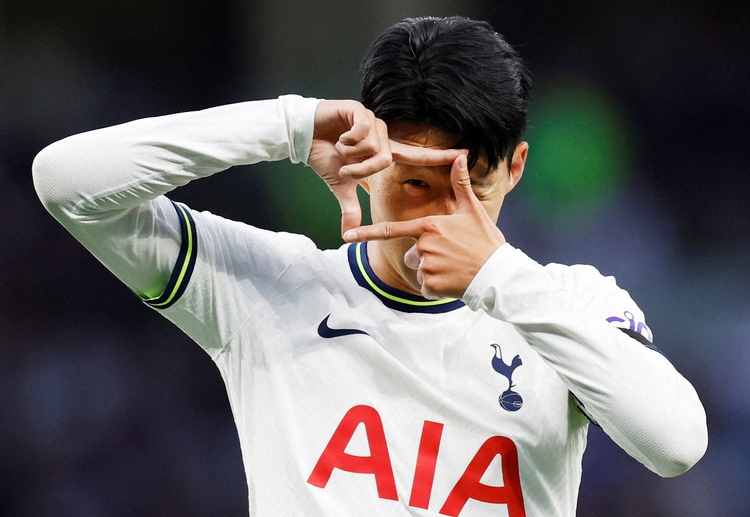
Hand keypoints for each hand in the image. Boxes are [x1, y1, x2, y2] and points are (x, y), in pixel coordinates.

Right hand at [308, 100, 465, 234]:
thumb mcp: (341, 186)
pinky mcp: (359, 110)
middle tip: (347, 169)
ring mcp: (372, 121)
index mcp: (383, 150)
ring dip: (353, 154)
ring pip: (374, 146)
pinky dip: (348, 140)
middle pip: (386, 159)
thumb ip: (350, 207)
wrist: (303, 137)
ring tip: (340, 148)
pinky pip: (362, 131)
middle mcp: (382, 134)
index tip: (463, 155)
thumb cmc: (324, 157)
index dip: (439, 156)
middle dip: (363, 169)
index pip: (416, 155)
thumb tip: (347, 233)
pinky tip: (338, 136)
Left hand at [342, 154, 506, 299]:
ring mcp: (426, 266)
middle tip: (451, 256)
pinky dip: (437, 288)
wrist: (499, 274)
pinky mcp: (431, 285)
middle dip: (426, 257)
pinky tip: (454, 281)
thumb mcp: (473, 211)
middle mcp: (424, 245)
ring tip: (455, 268)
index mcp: (430, 226)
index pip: (392, 230)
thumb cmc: (486, 242)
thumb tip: (459, 155)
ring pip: (418, 270)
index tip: (347, 235)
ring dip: (433, 273)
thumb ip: (461, 184)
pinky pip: (425, 287)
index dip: (367, 233)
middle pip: (411, 253)